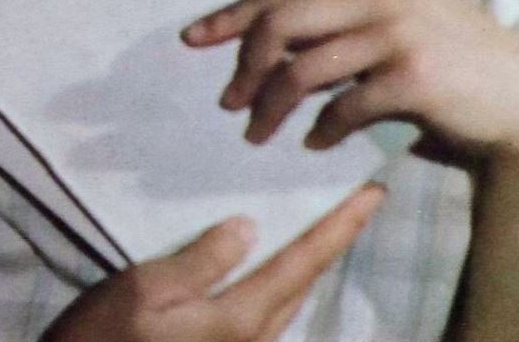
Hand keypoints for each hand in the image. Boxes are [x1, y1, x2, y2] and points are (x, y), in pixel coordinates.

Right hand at [41, 184, 382, 341]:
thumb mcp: (143, 291)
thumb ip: (202, 259)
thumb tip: (249, 227)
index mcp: (240, 319)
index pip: (305, 261)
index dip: (342, 225)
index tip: (375, 192)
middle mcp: (253, 340)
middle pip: (306, 281)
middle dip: (333, 241)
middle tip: (355, 201)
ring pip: (289, 300)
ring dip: (308, 262)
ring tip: (322, 225)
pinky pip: (266, 313)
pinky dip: (281, 282)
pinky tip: (272, 265)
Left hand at [182, 0, 518, 173]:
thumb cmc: (457, 69)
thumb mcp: (402, 26)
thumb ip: (348, 24)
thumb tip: (274, 45)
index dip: (233, 14)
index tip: (193, 39)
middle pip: (281, 23)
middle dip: (243, 66)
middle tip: (227, 103)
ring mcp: (399, 33)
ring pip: (301, 70)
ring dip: (269, 108)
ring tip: (257, 135)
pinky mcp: (411, 78)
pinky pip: (340, 108)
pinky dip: (319, 131)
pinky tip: (316, 144)